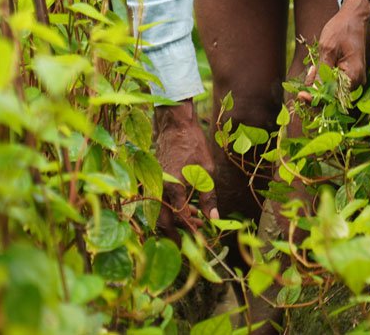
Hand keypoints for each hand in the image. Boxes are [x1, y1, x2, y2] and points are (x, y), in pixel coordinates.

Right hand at [154, 102, 218, 233]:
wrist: (175, 125)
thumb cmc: (193, 145)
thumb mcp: (207, 171)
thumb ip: (208, 197)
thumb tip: (213, 219)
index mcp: (173, 188)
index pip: (181, 219)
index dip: (192, 232)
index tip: (203, 241)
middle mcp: (160, 189)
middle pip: (164, 221)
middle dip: (178, 234)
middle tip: (192, 245)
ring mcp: (155, 184)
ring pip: (162, 212)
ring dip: (177, 221)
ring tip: (197, 222)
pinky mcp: (155, 181)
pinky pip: (161, 201)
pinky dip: (173, 209)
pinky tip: (189, 209)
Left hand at [301, 0, 369, 99]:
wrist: (353, 18)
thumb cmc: (341, 30)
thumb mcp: (328, 49)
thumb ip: (321, 72)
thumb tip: (312, 92)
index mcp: (353, 76)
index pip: (333, 96)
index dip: (315, 99)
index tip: (300, 95)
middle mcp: (356, 81)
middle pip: (332, 96)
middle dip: (315, 90)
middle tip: (305, 78)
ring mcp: (353, 79)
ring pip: (331, 90)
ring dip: (318, 83)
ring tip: (312, 68)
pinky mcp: (349, 75)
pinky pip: (334, 82)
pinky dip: (323, 78)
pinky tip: (316, 68)